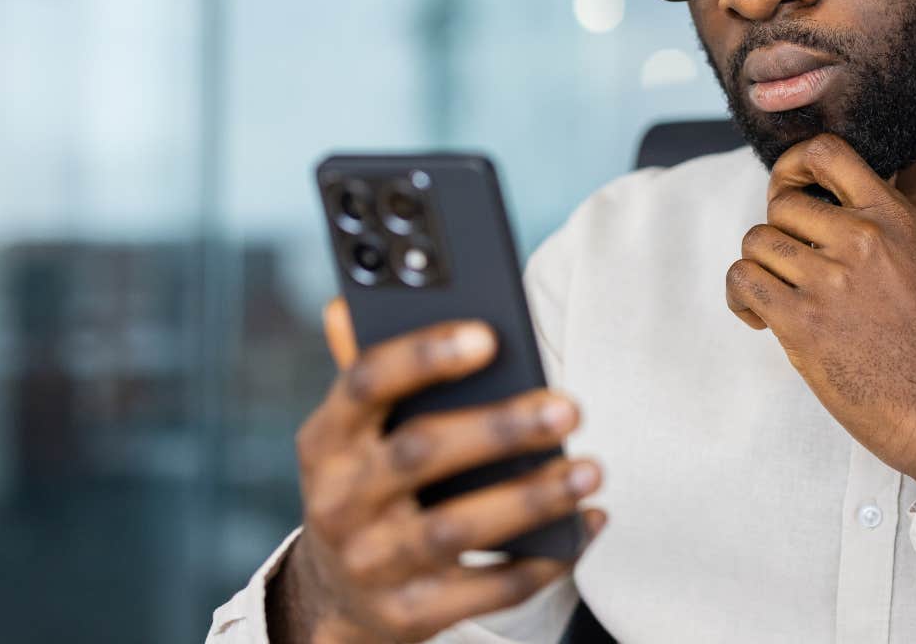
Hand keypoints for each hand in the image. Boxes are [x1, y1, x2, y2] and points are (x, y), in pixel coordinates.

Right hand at [270, 300, 604, 643]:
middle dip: (500, 428)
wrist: (336, 598)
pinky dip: (545, 559)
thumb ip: (364, 371)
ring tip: (590, 469)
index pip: (364, 384)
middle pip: (421, 454)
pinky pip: (489, 589)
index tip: (488, 336)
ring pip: (459, 529)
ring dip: (532, 497)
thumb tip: (345, 303)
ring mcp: (373, 564)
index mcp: (325, 441)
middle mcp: (338, 502)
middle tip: (568, 406)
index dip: (423, 357)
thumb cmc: (365, 487)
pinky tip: (588, 522)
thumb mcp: (349, 434)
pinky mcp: (411, 614)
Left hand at [725, 134, 915, 488]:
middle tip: (788, 266)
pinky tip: (761, 317)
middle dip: (777, 234)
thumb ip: (890, 224)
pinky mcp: (802, 322)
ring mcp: (830, 280)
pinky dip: (741, 297)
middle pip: (781, 205)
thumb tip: (851, 195)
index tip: (789, 189)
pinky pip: (743, 280)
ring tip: (777, 297)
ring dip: (760, 269)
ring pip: (756, 241)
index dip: (793, 166)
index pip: (827, 153)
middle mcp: (862, 240)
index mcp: (894, 219)